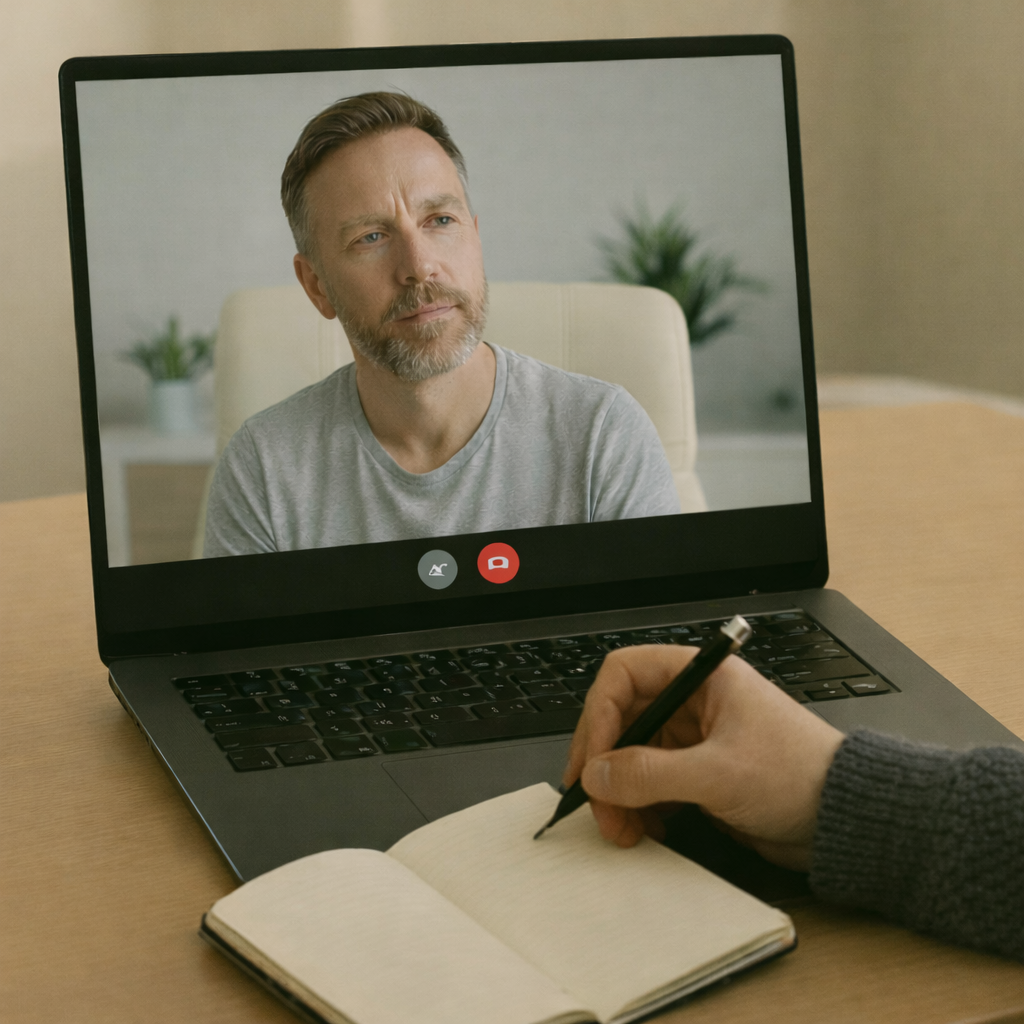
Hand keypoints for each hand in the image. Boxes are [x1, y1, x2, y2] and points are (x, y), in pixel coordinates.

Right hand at [564, 645, 843, 870]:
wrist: (844, 819)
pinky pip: (648, 783)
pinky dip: (637, 806)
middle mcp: (693, 700)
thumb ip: (649, 774)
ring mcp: (693, 738)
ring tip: (620, 827)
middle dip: (604, 763)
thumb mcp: (718, 774)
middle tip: (596, 802)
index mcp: (701, 676)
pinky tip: (644, 829)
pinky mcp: (696, 774)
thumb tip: (596, 775)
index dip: (600, 713)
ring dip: (617, 791)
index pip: (625, 675)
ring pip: (630, 755)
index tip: (593, 759)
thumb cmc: (801, 775)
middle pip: (622, 718)